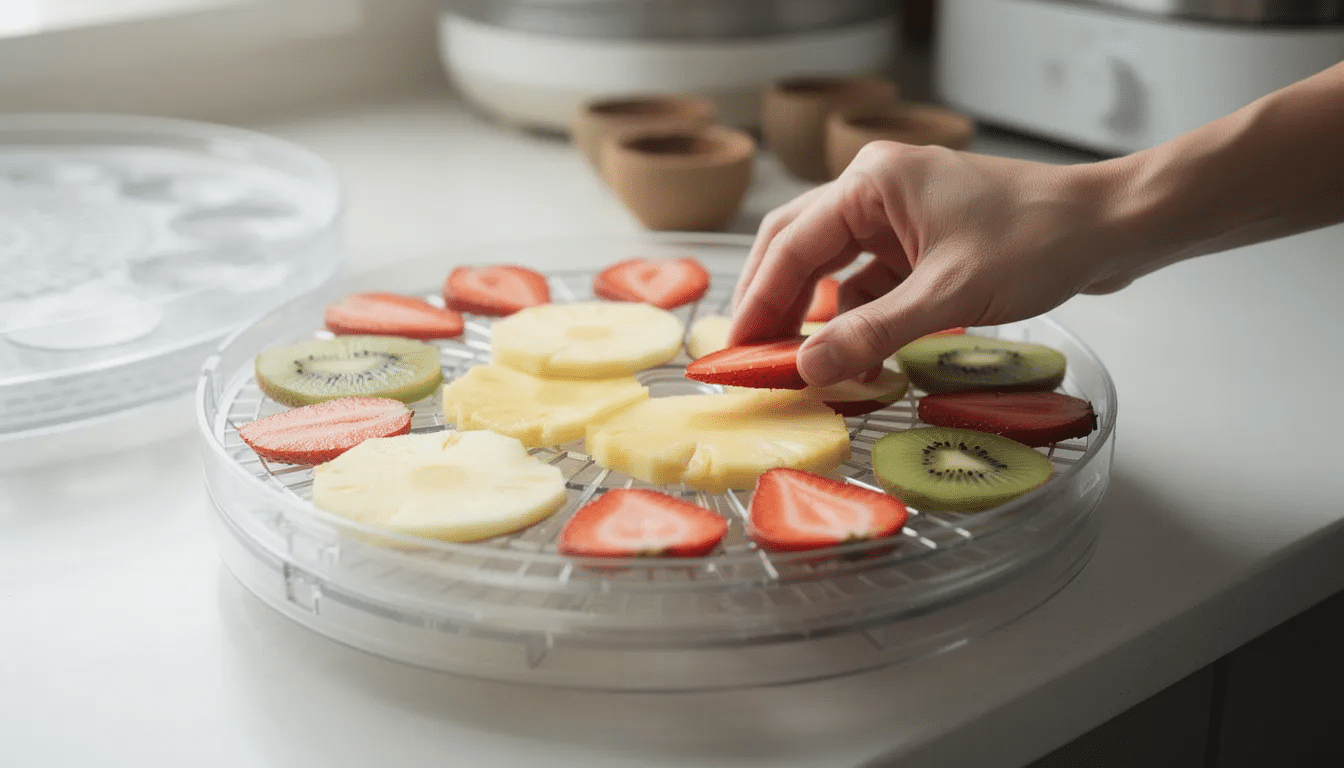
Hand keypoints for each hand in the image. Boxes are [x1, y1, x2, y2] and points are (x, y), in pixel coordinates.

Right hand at [729, 142, 1136, 386]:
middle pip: (800, 247)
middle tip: (751, 356)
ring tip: (791, 361)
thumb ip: (875, 332)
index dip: (759, 299)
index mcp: (872, 181)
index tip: (736, 348)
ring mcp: (901, 217)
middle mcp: (877, 191)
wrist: (1111, 228)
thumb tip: (808, 370)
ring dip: (813, 312)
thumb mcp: (950, 293)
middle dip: (774, 302)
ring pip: (834, 267)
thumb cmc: (1038, 241)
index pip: (793, 243)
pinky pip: (871, 281)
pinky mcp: (923, 244)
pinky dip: (855, 316)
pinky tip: (847, 351)